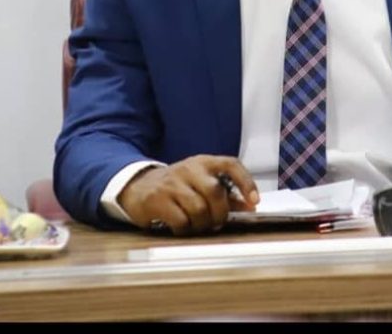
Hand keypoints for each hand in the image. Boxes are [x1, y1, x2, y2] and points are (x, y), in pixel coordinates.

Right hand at [118, 155, 259, 235]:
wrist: (138, 186)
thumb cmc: (176, 187)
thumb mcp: (200, 184)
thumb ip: (225, 194)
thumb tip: (248, 206)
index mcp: (203, 163)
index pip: (231, 164)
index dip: (246, 182)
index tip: (253, 202)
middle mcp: (188, 169)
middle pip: (215, 192)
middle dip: (220, 213)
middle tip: (216, 222)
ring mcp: (171, 183)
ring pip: (198, 209)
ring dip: (202, 224)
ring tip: (197, 225)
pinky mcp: (157, 199)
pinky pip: (181, 221)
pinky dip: (186, 230)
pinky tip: (182, 227)